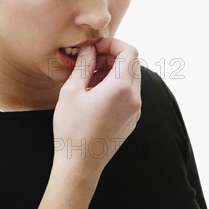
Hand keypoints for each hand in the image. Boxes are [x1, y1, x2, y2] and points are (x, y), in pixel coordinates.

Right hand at [52, 38, 141, 176]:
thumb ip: (84, 64)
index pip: (129, 51)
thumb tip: (89, 48)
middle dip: (113, 56)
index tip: (95, 47)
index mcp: (121, 87)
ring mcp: (136, 110)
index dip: (112, 43)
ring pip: (132, 78)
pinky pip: (130, 93)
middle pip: (133, 63)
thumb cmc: (72, 128)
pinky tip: (96, 92)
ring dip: (115, 70)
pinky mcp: (132, 119)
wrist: (80, 165)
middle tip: (91, 59)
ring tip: (90, 76)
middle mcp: (134, 97)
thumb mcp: (72, 90)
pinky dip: (117, 85)